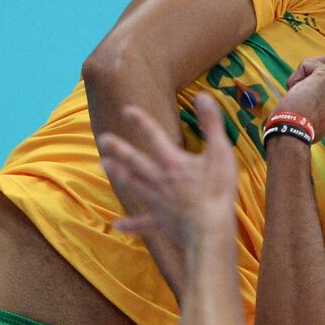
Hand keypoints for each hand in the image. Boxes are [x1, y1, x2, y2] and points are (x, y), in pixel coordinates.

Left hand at [98, 93, 237, 247]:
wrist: (211, 229)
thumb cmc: (218, 191)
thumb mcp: (220, 152)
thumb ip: (211, 124)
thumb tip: (204, 95)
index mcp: (172, 162)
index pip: (154, 136)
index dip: (141, 121)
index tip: (126, 110)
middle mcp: (159, 180)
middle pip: (135, 161)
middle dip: (119, 148)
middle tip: (103, 139)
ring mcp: (158, 202)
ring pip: (133, 185)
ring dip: (119, 175)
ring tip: (104, 165)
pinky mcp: (161, 223)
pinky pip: (142, 224)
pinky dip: (130, 225)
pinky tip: (116, 225)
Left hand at [275, 54, 324, 141]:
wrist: (295, 131)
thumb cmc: (299, 129)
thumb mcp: (319, 118)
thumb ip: (324, 103)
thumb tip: (313, 89)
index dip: (319, 86)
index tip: (308, 100)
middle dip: (313, 76)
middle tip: (303, 95)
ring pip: (323, 63)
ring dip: (305, 74)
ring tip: (300, 93)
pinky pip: (310, 63)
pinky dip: (299, 73)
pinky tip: (298, 89)